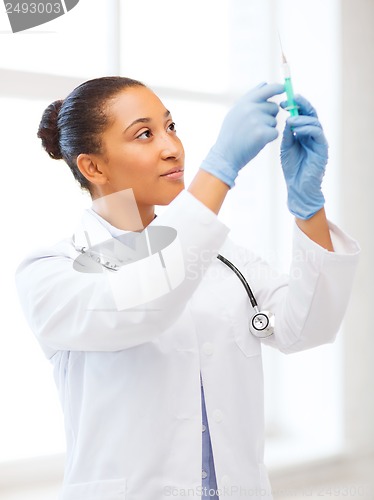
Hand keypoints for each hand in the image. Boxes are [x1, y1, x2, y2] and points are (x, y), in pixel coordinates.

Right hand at [200, 82, 284, 187]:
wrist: (225, 155)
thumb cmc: (231, 134)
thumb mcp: (235, 112)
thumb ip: (250, 97)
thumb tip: (265, 83)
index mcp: (245, 102)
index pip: (267, 89)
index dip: (277, 88)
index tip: (283, 88)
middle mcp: (251, 109)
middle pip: (274, 107)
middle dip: (270, 116)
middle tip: (256, 127)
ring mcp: (257, 121)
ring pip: (275, 121)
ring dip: (268, 128)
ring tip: (253, 135)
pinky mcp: (263, 133)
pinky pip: (275, 133)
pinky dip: (269, 139)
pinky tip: (257, 142)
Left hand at [280, 95, 327, 219]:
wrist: (298, 187)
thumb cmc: (292, 168)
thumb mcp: (286, 148)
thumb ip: (288, 134)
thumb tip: (288, 118)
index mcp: (303, 132)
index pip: (302, 114)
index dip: (294, 105)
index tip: (281, 103)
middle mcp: (313, 134)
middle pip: (310, 113)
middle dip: (301, 104)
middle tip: (290, 100)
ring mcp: (318, 140)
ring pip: (314, 121)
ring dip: (301, 118)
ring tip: (289, 119)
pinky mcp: (322, 148)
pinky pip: (317, 133)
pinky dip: (307, 128)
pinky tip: (297, 129)